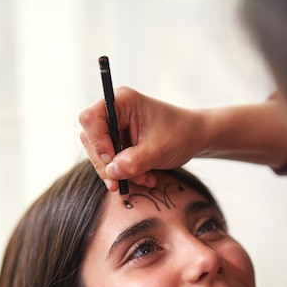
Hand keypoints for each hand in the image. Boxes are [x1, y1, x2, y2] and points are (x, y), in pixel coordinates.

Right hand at [79, 87, 204, 190]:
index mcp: (122, 101)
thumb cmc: (181, 135)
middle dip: (106, 165)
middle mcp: (115, 111)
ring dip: (118, 173)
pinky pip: (112, 162)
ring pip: (100, 154)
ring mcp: (116, 127)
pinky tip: (145, 178)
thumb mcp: (158, 150)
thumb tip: (111, 172)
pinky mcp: (120, 142)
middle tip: (119, 184)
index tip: (113, 161)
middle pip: (91, 139)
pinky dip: (125, 174)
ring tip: (143, 180)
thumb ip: (134, 162)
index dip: (98, 143)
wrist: (196, 137)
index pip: (91, 119)